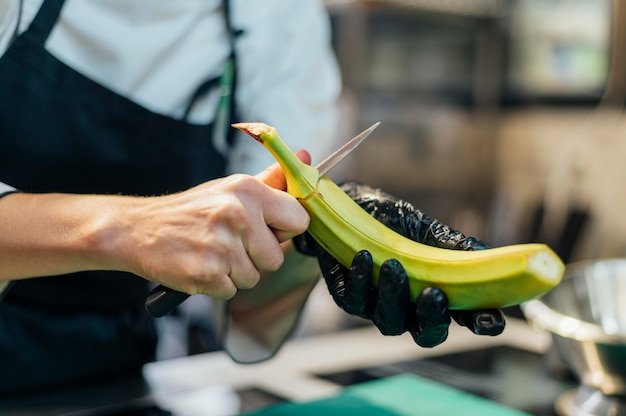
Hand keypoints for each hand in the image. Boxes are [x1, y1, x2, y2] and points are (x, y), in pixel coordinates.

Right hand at [116, 151, 311, 298]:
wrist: (139, 229)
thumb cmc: (191, 211)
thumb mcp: (230, 189)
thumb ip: (270, 180)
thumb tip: (305, 157)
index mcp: (248, 191)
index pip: (299, 219)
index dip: (284, 230)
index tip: (268, 230)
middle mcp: (238, 215)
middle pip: (277, 257)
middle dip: (257, 257)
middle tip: (230, 244)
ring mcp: (222, 245)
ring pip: (254, 277)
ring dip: (235, 272)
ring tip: (211, 253)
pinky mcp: (208, 273)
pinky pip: (232, 290)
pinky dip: (217, 284)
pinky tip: (200, 265)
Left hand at [296, 180, 504, 346]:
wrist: (350, 207)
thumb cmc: (395, 222)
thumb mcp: (426, 228)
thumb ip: (453, 246)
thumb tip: (487, 255)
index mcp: (437, 293)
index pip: (464, 317)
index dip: (479, 323)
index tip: (492, 322)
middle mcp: (410, 308)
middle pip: (426, 334)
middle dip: (432, 318)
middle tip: (433, 294)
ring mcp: (378, 306)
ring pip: (389, 321)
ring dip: (393, 295)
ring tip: (392, 265)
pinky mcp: (349, 297)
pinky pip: (354, 301)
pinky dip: (360, 280)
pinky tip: (363, 256)